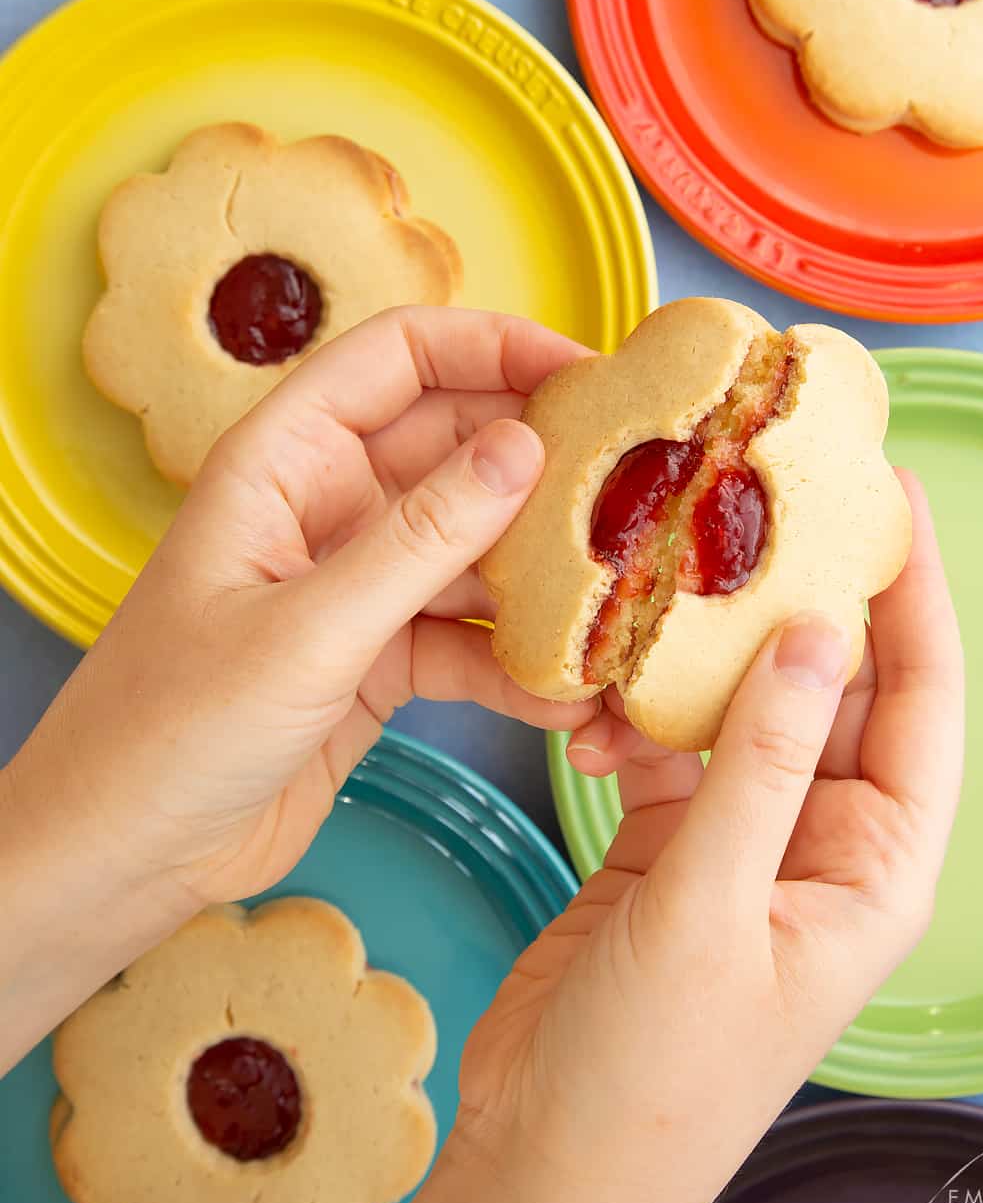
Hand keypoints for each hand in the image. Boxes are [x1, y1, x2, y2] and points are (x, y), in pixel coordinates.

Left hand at [1, 308, 596, 1067]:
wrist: (123, 856)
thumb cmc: (171, 727)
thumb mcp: (308, 629)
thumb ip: (423, 539)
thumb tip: (527, 448)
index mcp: (284, 460)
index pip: (400, 357)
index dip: (494, 346)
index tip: (587, 372)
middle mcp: (327, 507)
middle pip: (455, 446)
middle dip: (544, 459)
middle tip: (639, 480)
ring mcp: (357, 584)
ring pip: (473, 545)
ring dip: (543, 568)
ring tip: (625, 585)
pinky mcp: (379, 660)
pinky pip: (468, 636)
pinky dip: (517, 659)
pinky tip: (568, 687)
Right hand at [457, 471, 962, 1202]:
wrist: (543, 1169)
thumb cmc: (651, 1075)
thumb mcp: (712, 908)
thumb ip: (762, 765)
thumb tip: (814, 633)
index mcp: (873, 870)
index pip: (920, 705)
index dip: (916, 598)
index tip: (893, 498)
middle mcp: (821, 846)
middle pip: (830, 691)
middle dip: (792, 603)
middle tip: (748, 505)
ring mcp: (742, 845)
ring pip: (742, 710)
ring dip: (700, 659)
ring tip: (659, 586)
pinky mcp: (668, 849)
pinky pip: (668, 749)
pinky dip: (634, 719)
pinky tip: (595, 703)